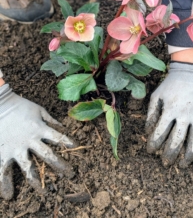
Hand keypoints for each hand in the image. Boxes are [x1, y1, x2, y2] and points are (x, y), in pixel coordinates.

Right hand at [0, 84, 73, 199]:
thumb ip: (51, 120)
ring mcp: (16, 149)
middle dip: (60, 166)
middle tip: (70, 175)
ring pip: (28, 168)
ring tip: (44, 193)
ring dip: (36, 182)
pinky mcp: (3, 153)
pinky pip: (3, 171)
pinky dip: (5, 184)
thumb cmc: (20, 106)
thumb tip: (63, 127)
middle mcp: (30, 141)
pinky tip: (8, 195)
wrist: (0, 105)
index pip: (59, 138)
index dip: (68, 143)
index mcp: (40, 129)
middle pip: (48, 156)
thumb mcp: (39, 110)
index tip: (77, 149)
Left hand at [146, 62, 192, 167]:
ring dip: (188, 155)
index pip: (160, 132)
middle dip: (169, 154)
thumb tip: (147, 131)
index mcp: (170, 110)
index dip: (154, 143)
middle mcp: (184, 116)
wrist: (190, 74)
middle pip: (177, 140)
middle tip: (165, 163)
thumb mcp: (156, 96)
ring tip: (183, 165)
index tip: (150, 151)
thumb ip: (151, 113)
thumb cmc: (170, 85)